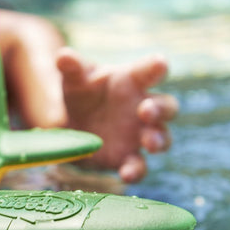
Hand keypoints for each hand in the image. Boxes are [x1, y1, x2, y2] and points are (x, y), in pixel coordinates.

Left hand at [56, 49, 177, 182]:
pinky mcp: (129, 158)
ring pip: (162, 137)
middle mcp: (143, 107)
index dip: (157, 66)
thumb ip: (72, 68)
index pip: (149, 71)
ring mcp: (140, 135)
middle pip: (166, 106)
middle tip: (146, 111)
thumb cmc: (82, 92)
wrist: (71, 124)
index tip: (159, 63)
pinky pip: (140, 166)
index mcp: (132, 81)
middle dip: (160, 109)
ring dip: (158, 140)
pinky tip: (126, 174)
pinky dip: (136, 170)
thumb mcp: (74, 79)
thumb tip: (63, 55)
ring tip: (148, 142)